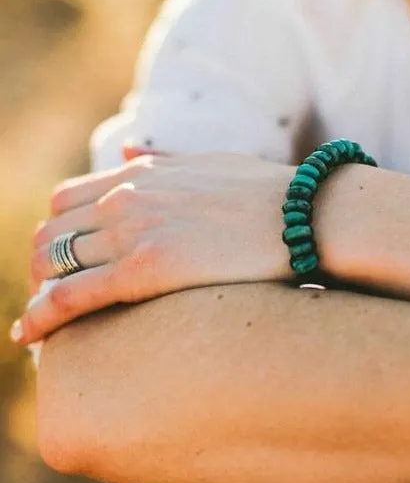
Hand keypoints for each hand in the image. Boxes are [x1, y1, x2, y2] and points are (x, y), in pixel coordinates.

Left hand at [17, 152, 295, 343]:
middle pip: (50, 231)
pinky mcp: (145, 270)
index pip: (66, 200)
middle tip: (47, 295)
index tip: (60, 259)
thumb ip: (167, 157)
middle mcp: (128, 197)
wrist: (307, 214)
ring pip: (51, 263)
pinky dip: (41, 316)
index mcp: (142, 174)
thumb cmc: (269, 193)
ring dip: (36, 292)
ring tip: (38, 321)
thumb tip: (132, 146)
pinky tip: (29, 336)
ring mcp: (134, 231)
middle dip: (39, 265)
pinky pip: (70, 295)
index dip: (54, 232)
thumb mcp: (213, 162)